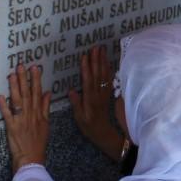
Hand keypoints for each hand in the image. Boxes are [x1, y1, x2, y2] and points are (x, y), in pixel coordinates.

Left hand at [0, 64, 50, 170]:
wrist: (31, 158)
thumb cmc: (38, 142)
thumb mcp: (46, 124)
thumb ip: (46, 107)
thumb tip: (48, 93)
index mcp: (39, 113)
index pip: (38, 93)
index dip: (36, 80)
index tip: (35, 68)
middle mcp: (30, 114)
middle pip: (27, 94)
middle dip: (24, 79)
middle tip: (21, 66)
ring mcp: (21, 120)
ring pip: (18, 101)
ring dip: (14, 88)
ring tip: (11, 75)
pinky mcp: (12, 127)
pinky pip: (8, 114)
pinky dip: (4, 106)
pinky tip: (0, 96)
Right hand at [68, 45, 122, 161]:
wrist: (103, 132)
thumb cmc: (88, 126)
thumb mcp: (79, 117)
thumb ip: (76, 104)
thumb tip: (71, 90)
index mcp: (90, 99)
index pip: (88, 81)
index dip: (86, 68)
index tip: (85, 56)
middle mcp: (98, 94)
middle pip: (97, 74)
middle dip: (96, 60)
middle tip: (95, 47)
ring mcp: (104, 93)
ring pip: (104, 75)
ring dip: (103, 61)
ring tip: (101, 50)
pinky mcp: (107, 94)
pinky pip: (109, 79)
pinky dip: (108, 69)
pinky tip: (107, 62)